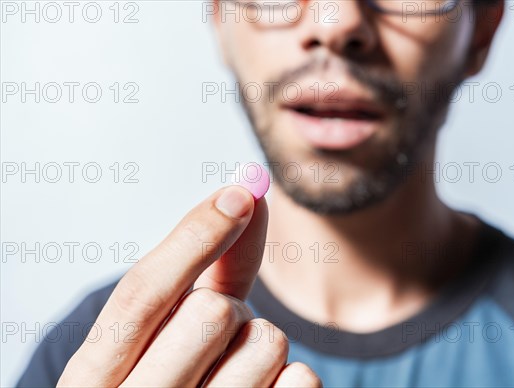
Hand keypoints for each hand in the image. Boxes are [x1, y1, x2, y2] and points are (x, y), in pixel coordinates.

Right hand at [57, 185, 320, 386]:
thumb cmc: (166, 378)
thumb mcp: (160, 332)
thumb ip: (199, 269)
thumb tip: (243, 194)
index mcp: (94, 375)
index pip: (142, 293)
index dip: (194, 236)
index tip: (240, 195)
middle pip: (212, 311)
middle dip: (228, 310)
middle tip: (213, 339)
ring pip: (266, 342)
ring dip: (260, 345)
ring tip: (231, 371)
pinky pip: (301, 379)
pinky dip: (291, 376)